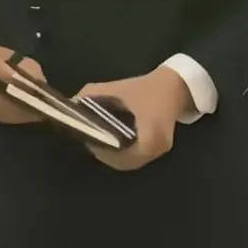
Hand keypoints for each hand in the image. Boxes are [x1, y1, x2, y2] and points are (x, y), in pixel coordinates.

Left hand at [75, 68, 192, 171]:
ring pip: (131, 162)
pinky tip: (114, 142)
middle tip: (92, 142)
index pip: (124, 155)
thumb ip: (92, 96)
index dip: (105, 151)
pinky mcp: (160, 149)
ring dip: (115, 155)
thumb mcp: (118, 88)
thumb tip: (71, 105)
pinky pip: (137, 158)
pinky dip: (124, 153)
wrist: (175, 85)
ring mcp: (161, 150)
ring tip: (100, 142)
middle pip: (125, 163)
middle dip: (106, 154)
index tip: (92, 141)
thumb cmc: (147, 88)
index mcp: (151, 134)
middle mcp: (157, 148)